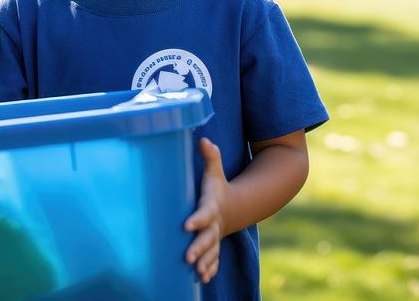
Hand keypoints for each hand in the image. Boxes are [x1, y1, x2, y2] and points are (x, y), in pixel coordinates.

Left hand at [185, 137, 228, 283]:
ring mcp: (215, 237)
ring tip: (197, 273)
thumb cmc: (215, 188)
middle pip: (207, 238)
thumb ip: (210, 157)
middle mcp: (214, 225)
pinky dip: (210, 269)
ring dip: (205, 262)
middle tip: (188, 258)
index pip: (204, 213)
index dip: (196, 219)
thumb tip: (203, 139)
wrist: (232, 207)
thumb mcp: (214, 172)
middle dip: (199, 248)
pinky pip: (214, 260)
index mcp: (211, 206)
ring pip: (211, 253)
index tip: (186, 225)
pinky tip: (203, 280)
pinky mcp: (214, 246)